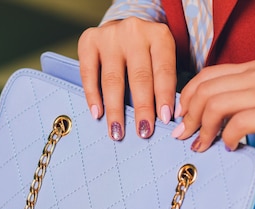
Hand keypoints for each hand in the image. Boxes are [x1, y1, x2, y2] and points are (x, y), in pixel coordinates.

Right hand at [78, 17, 176, 140]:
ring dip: (115, 109)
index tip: (165, 119)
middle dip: (142, 108)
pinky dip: (92, 96)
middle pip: (139, 76)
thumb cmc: (147, 52)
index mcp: (159, 35)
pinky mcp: (88, 40)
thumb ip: (165, 81)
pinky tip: (97, 114)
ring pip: (113, 79)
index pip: (164, 70)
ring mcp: (109, 35)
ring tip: (117, 132)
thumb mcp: (163, 58)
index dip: (164, 96)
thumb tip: (165, 118)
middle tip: (143, 132)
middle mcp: (134, 32)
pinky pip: (88, 73)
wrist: (123, 30)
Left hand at [172, 60, 254, 164]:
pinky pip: (239, 122)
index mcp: (253, 69)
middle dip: (189, 117)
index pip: (206, 76)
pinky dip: (228, 138)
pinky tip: (231, 148)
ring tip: (204, 145)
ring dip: (203, 129)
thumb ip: (235, 102)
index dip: (186, 98)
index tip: (180, 119)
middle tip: (186, 137)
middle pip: (206, 90)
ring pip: (217, 105)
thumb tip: (197, 118)